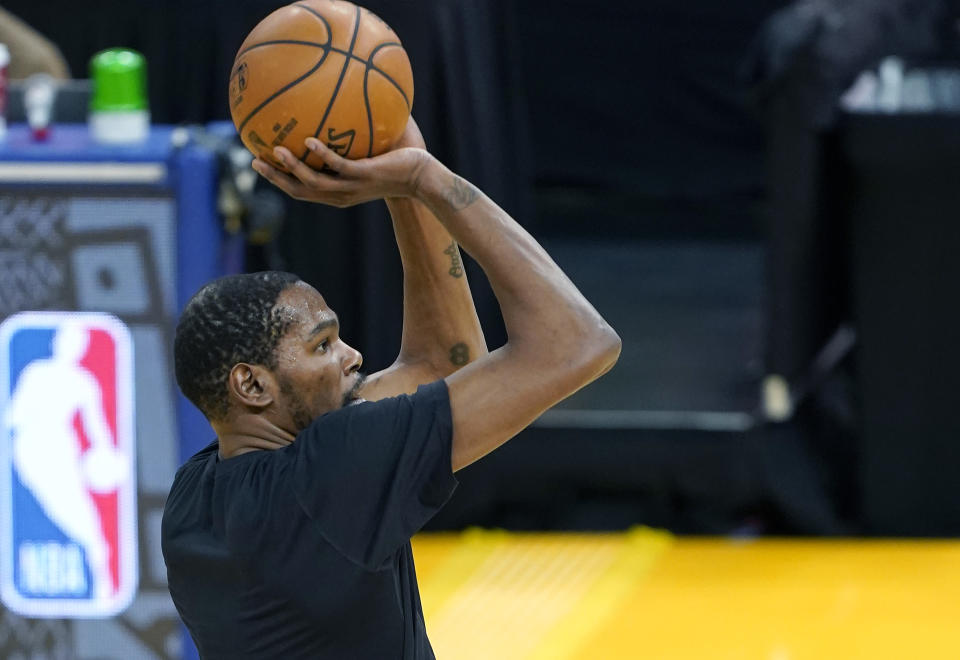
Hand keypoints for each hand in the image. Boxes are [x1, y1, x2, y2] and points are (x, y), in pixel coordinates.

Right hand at [252, 117, 429, 206]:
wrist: (421, 178)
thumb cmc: (395, 167)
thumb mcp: (367, 158)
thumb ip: (347, 146)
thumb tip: (334, 117)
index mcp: (338, 193)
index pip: (302, 192)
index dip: (280, 182)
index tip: (261, 166)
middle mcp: (341, 195)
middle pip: (300, 191)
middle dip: (276, 178)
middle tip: (255, 162)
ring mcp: (352, 186)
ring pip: (315, 182)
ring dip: (293, 168)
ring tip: (275, 150)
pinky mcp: (365, 175)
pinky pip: (339, 165)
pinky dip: (322, 155)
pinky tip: (309, 140)